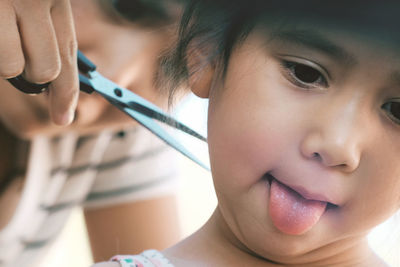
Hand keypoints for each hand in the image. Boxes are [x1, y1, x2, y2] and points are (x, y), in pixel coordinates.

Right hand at [0, 0, 78, 127]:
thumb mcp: (33, 1)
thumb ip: (44, 32)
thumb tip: (51, 81)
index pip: (68, 56)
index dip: (67, 92)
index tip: (63, 116)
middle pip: (45, 70)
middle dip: (30, 73)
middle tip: (14, 47)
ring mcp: (5, 2)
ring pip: (11, 67)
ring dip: (2, 58)